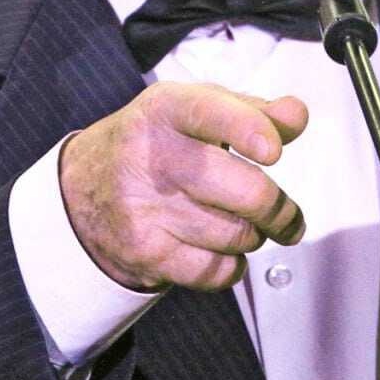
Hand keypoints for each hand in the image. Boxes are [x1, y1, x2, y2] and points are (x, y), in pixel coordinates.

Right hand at [58, 82, 307, 291]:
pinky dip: (232, 266)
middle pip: (244, 191)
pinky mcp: (145, 251)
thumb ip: (254, 111)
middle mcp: (152, 155)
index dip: (247, 130)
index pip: (208, 111)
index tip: (274, 150)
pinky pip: (216, 271)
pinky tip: (220, 248)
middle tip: (288, 217)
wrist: (83, 188)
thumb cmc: (156, 143)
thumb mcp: (196, 110)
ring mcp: (145, 207)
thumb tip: (295, 115)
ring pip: (236, 235)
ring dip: (254, 236)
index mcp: (167, 109)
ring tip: (244, 225)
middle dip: (280, 210)